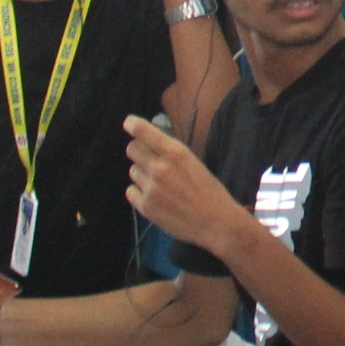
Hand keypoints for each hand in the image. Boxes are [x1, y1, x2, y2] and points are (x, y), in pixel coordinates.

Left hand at [124, 114, 248, 251]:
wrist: (215, 222)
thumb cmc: (209, 190)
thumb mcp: (193, 162)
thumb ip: (170, 153)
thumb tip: (148, 143)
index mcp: (176, 153)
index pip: (144, 132)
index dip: (133, 124)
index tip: (129, 123)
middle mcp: (159, 167)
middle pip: (132, 149)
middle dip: (139, 152)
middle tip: (150, 160)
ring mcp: (150, 188)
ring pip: (133, 171)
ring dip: (142, 174)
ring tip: (160, 185)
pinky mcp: (145, 206)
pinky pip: (131, 191)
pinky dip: (139, 192)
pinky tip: (155, 198)